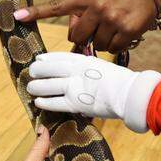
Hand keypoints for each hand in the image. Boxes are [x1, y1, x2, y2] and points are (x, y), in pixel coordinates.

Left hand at [14, 0, 157, 53]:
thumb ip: (82, 12)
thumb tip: (75, 38)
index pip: (57, 5)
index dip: (36, 12)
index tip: (17, 15)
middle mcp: (96, 7)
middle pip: (76, 37)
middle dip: (84, 37)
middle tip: (97, 26)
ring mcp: (112, 19)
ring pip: (95, 46)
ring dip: (102, 41)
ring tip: (114, 26)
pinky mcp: (126, 31)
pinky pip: (112, 49)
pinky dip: (116, 45)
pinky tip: (123, 32)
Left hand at [27, 52, 160, 132]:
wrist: (129, 94)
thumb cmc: (119, 81)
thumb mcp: (101, 66)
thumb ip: (85, 68)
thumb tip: (72, 72)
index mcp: (84, 61)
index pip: (61, 57)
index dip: (48, 58)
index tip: (39, 58)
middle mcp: (77, 71)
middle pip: (51, 69)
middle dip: (39, 70)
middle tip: (31, 72)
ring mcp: (76, 87)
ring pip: (49, 86)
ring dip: (38, 87)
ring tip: (31, 87)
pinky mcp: (77, 103)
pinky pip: (56, 103)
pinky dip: (45, 102)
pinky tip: (39, 102)